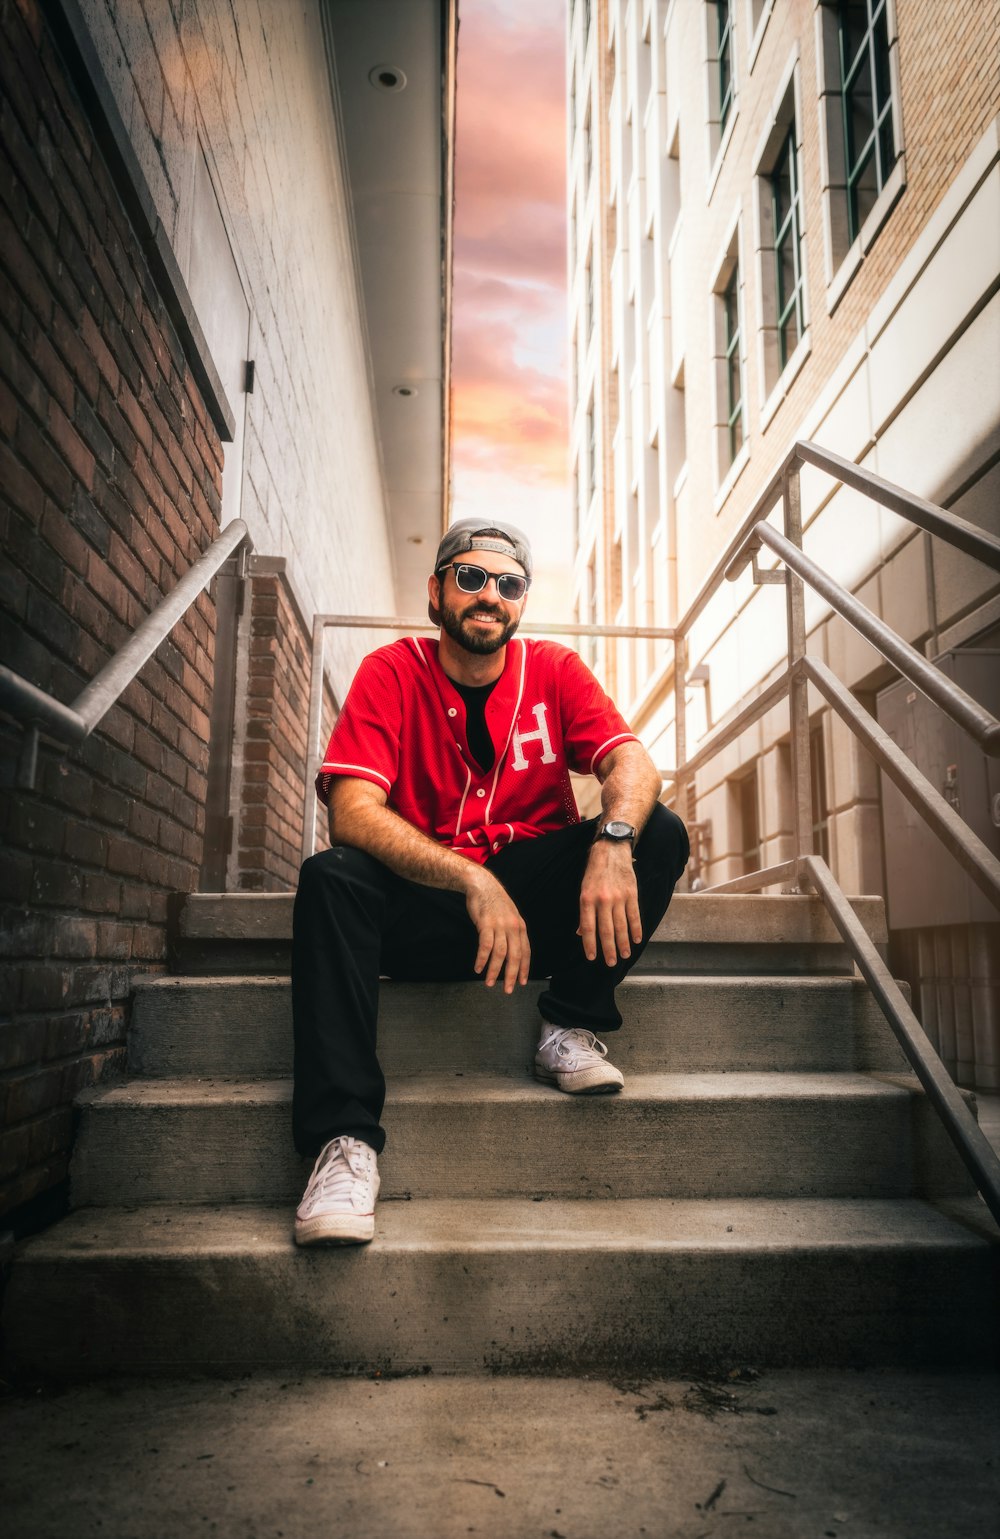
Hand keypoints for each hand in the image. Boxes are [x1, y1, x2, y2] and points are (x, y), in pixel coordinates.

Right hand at [465, 870, 530, 992]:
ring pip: (500, 954)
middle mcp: (513, 927)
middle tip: (508, 989)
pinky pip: (485, 946)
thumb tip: (513, 950)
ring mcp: (500, 925)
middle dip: (512, 975)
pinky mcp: (486, 924)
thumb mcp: (509, 916)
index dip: (524, 968)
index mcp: (520, 927)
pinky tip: (478, 968)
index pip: (525, 952)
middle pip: (515, 956)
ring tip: (490, 983)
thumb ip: (512, 932)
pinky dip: (482, 959)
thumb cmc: (494, 902)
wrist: (482, 885)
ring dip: (494, 970)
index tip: (522, 982)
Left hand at [578, 839, 641, 965]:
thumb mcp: (583, 890)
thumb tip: (581, 934)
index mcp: (586, 899)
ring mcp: (618, 897)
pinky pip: (634, 915)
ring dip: (623, 943)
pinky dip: (636, 929)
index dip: (590, 944)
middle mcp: (602, 900)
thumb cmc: (594, 872)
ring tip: (624, 955)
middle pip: (606, 930)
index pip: (588, 928)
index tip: (592, 958)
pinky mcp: (631, 893)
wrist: (611, 850)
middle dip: (608, 949)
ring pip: (621, 926)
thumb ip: (584, 912)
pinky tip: (636, 940)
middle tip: (611, 963)